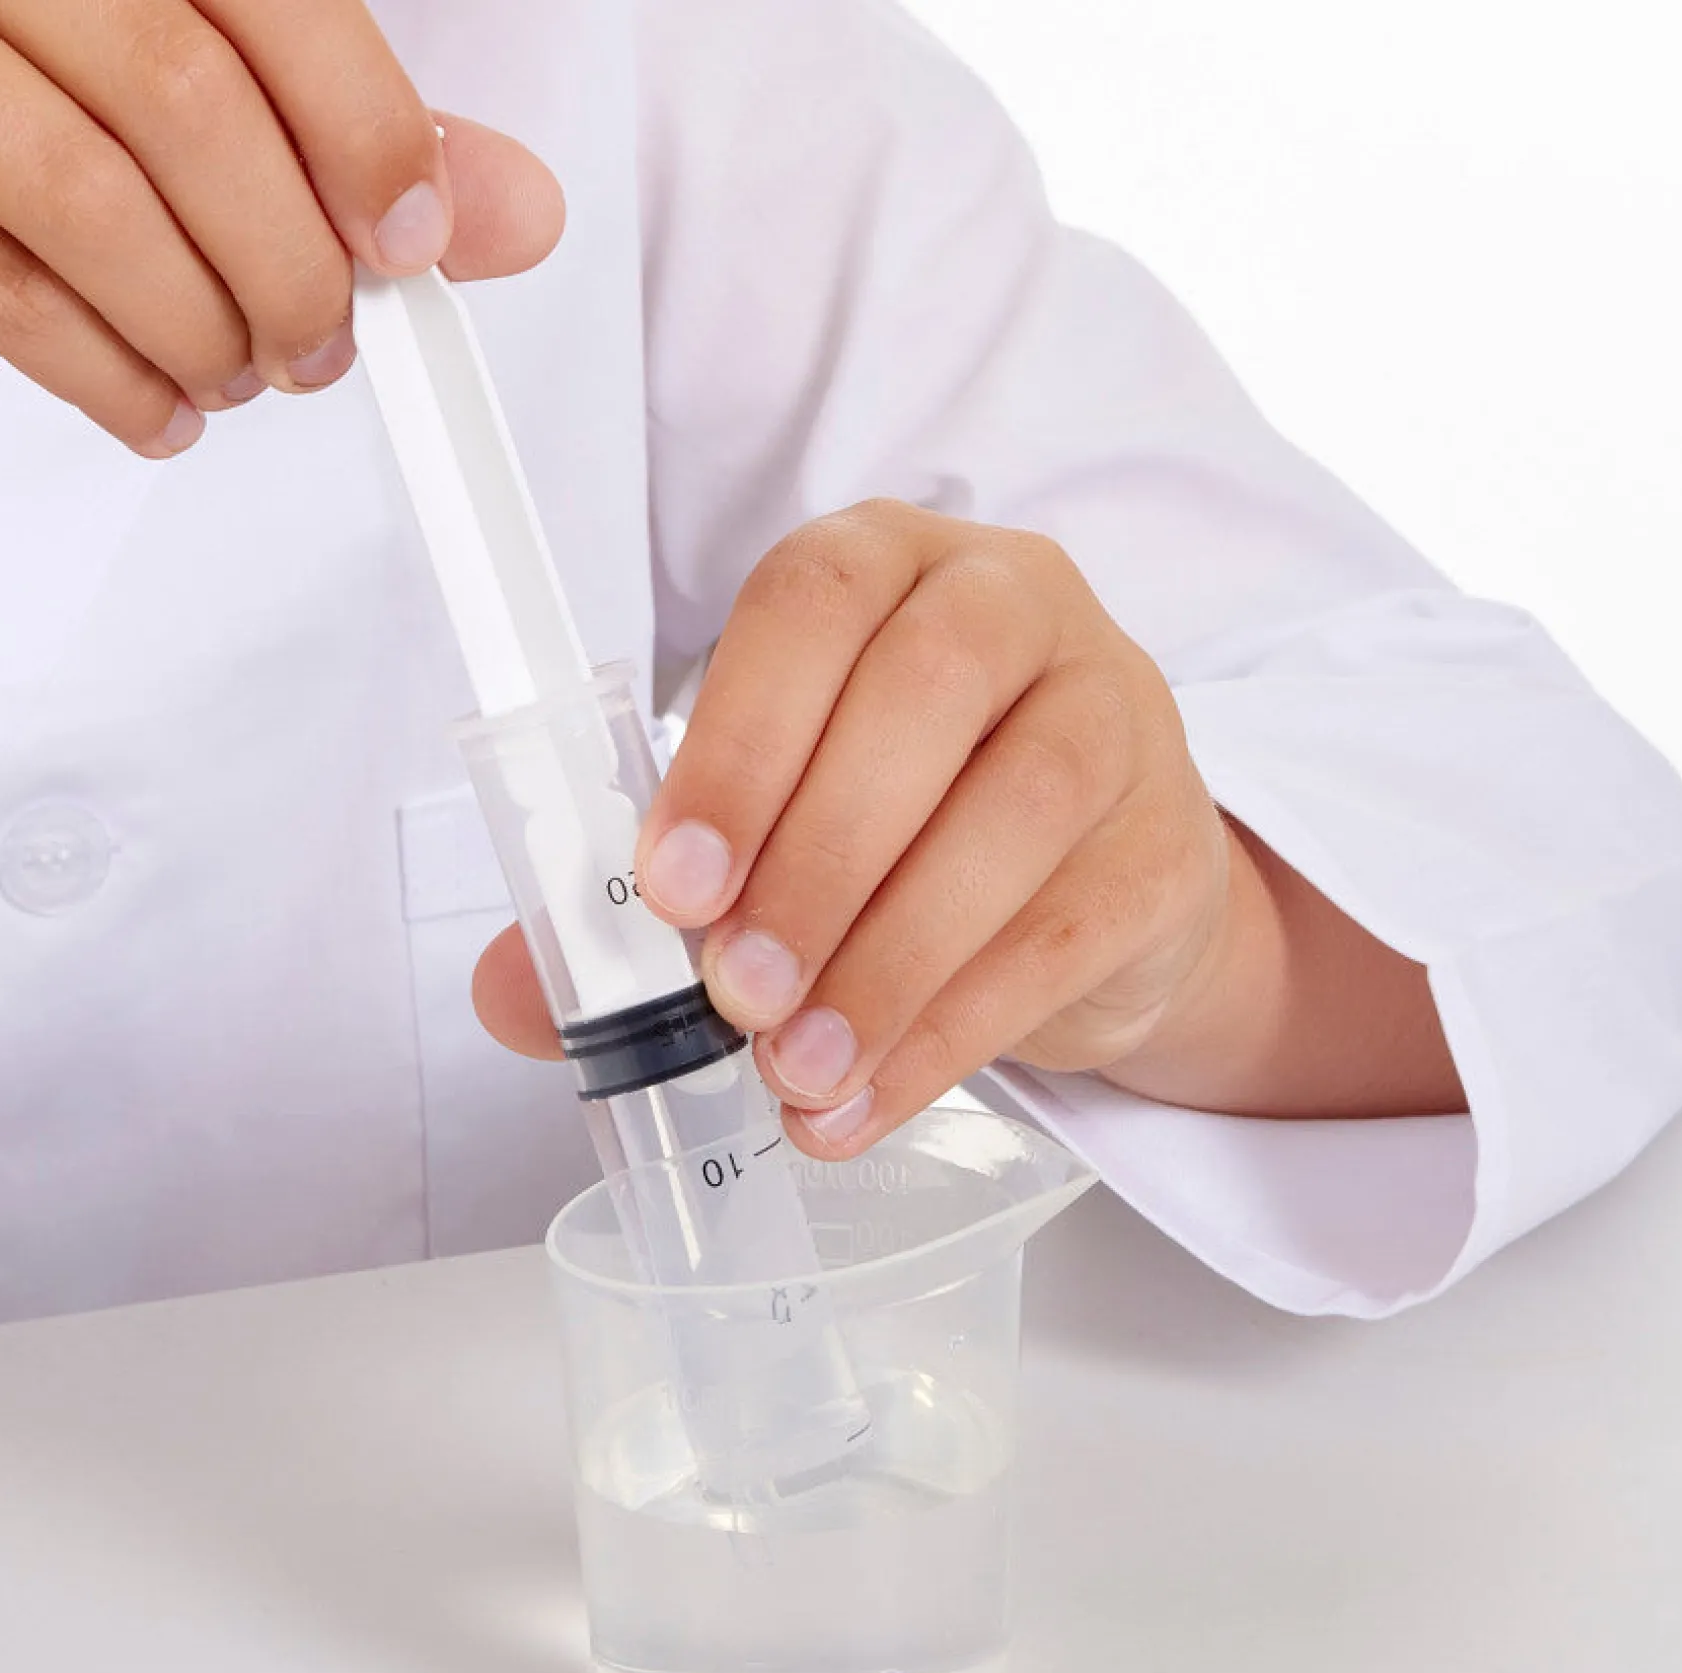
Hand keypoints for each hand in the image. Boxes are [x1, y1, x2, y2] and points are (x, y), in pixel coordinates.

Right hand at [0, 0, 562, 451]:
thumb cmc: (24, 122)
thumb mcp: (193, 111)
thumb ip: (347, 141)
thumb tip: (517, 208)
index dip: (360, 123)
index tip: (410, 236)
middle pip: (180, 93)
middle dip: (288, 260)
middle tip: (320, 341)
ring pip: (89, 201)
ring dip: (203, 330)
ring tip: (234, 372)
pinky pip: (4, 293)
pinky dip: (117, 380)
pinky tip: (158, 402)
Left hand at [475, 501, 1232, 1151]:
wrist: (1093, 885)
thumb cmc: (908, 824)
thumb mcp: (777, 824)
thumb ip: (648, 890)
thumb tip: (514, 992)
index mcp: (886, 566)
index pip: (814, 599)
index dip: (739, 739)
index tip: (674, 882)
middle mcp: (1012, 606)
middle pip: (923, 697)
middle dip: (813, 862)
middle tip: (734, 996)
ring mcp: (1114, 713)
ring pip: (1012, 815)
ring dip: (886, 960)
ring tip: (795, 1069)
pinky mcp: (1167, 846)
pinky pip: (1065, 935)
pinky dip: (953, 1031)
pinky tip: (870, 1098)